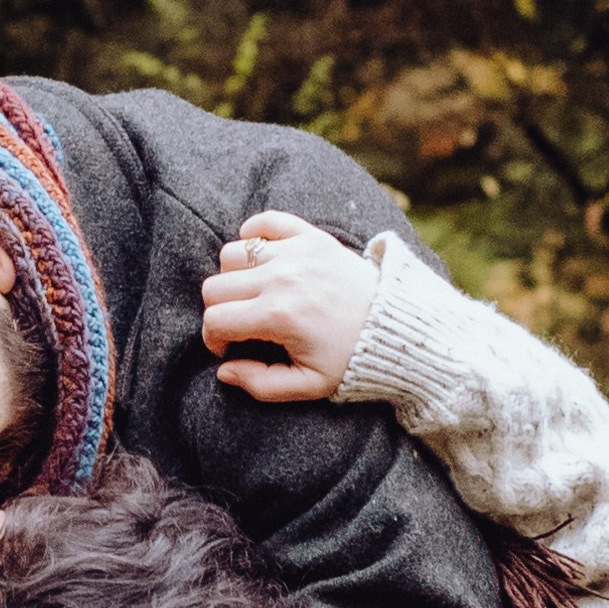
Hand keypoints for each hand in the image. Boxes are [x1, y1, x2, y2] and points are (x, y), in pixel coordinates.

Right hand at [201, 210, 378, 400]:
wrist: (394, 326)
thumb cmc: (350, 359)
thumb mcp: (307, 385)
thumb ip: (260, 384)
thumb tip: (224, 371)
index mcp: (277, 316)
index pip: (215, 320)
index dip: (214, 340)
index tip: (229, 348)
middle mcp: (281, 278)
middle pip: (216, 286)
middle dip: (220, 310)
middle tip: (240, 324)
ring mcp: (296, 252)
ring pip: (232, 253)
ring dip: (234, 277)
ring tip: (253, 295)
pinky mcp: (310, 236)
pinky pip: (264, 222)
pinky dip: (254, 234)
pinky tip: (261, 258)